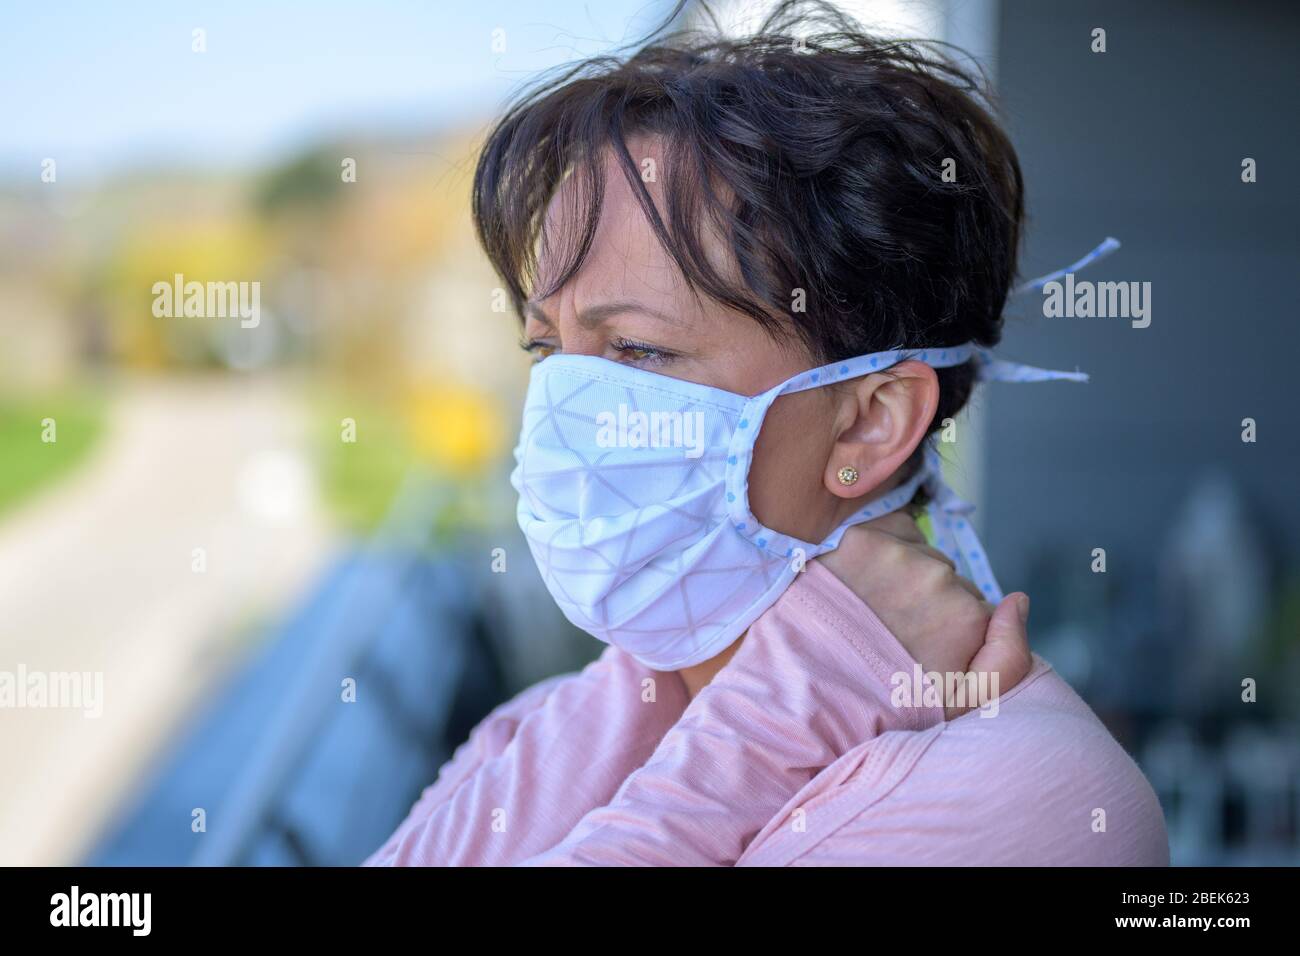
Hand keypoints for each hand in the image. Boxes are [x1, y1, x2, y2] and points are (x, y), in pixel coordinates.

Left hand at [815, 511, 1032, 718]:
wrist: (800, 690)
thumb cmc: (882, 707)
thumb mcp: (960, 705)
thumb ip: (1009, 659)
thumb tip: (1018, 600)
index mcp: (967, 617)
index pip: (978, 612)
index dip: (953, 636)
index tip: (924, 655)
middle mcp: (936, 577)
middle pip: (949, 584)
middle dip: (929, 608)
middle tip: (891, 639)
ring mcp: (895, 554)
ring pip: (922, 559)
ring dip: (905, 580)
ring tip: (871, 616)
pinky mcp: (860, 536)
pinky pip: (897, 533)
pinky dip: (888, 551)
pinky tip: (864, 584)